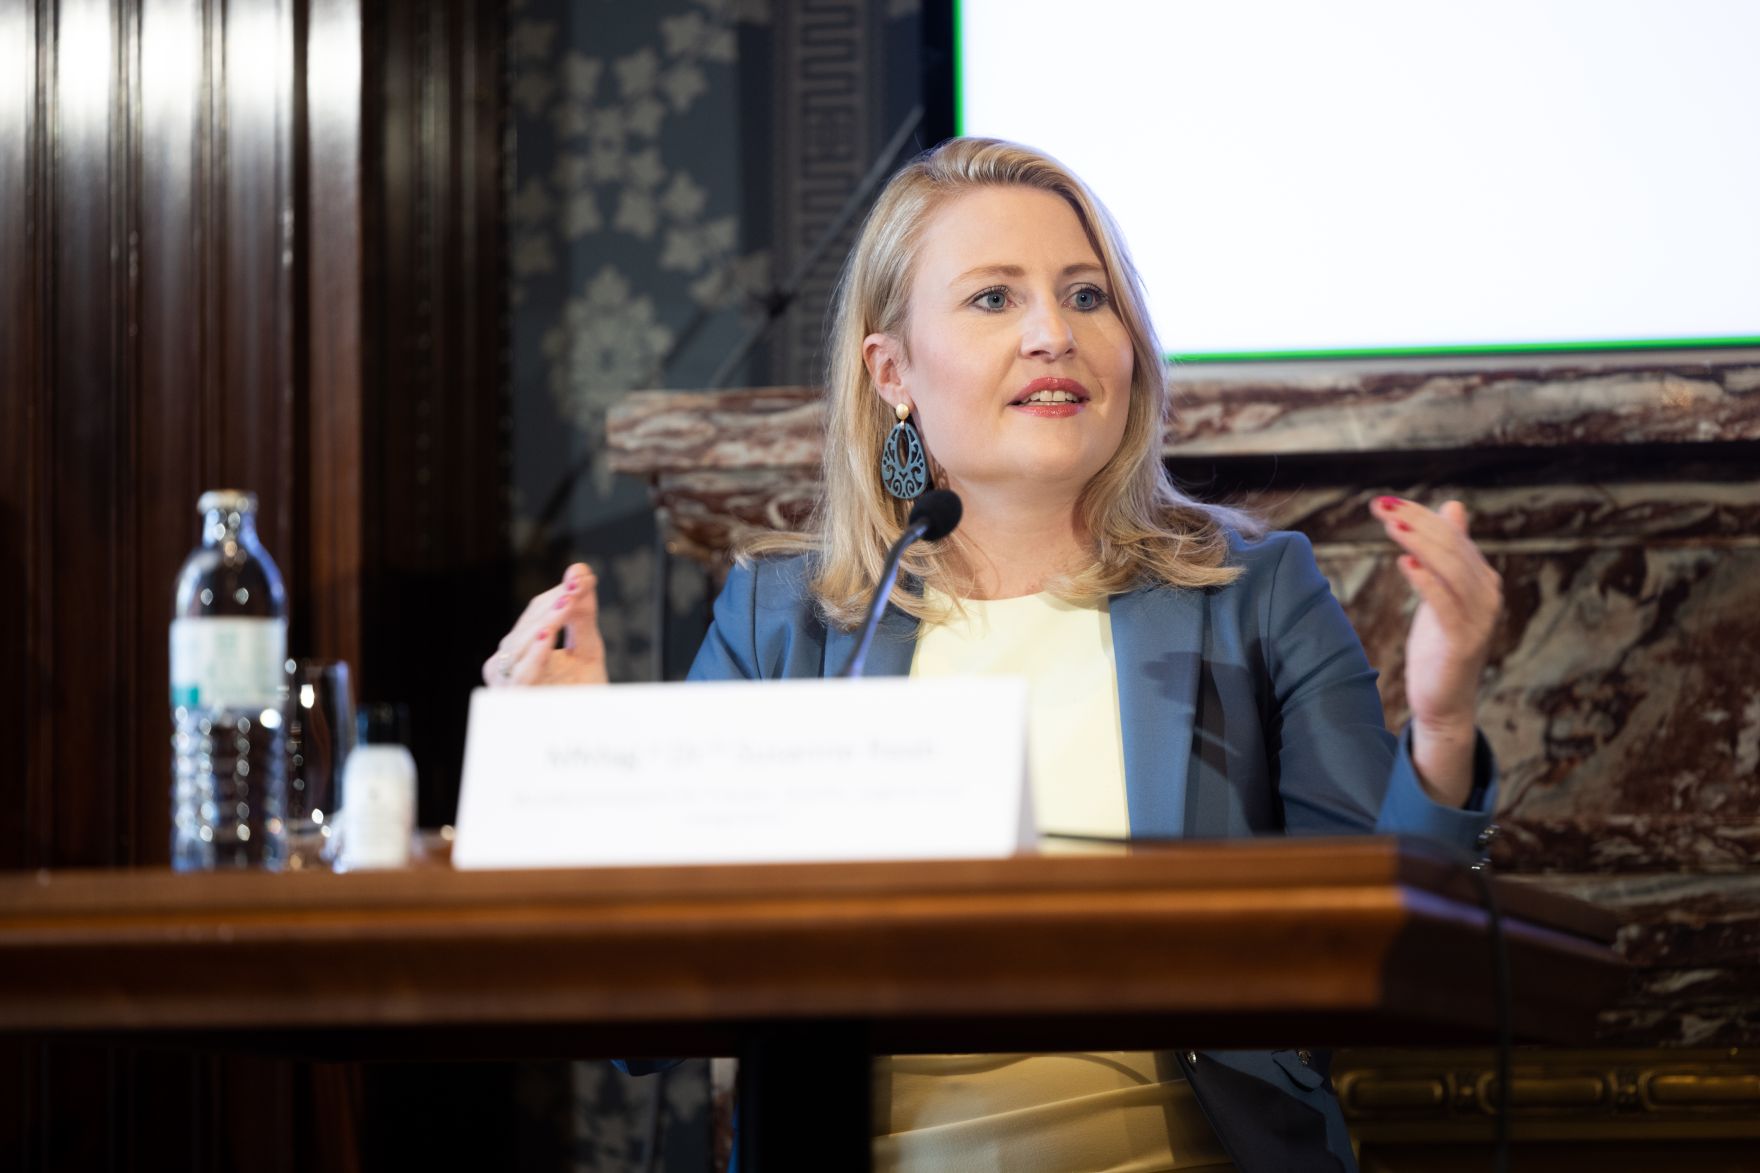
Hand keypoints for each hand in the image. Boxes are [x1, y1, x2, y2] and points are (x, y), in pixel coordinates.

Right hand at [481, 563, 609, 686]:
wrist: (587, 730)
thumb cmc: (583, 690)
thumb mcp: (586, 646)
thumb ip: (583, 611)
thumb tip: (581, 569)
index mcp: (520, 644)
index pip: (536, 611)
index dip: (559, 593)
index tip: (581, 576)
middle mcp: (506, 661)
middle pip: (529, 624)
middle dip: (554, 604)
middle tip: (577, 585)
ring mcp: (505, 680)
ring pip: (522, 644)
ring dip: (547, 621)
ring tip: (567, 602)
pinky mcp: (512, 698)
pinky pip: (522, 673)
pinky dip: (534, 653)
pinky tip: (546, 635)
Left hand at [1370, 497, 1501, 803]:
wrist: (1444, 700)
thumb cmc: (1439, 644)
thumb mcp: (1441, 592)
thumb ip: (1449, 552)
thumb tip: (1454, 506)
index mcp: (1481, 578)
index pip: (1451, 534)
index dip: (1419, 515)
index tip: (1383, 501)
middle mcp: (1487, 594)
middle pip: (1451, 547)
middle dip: (1415, 523)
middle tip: (1379, 507)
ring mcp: (1479, 618)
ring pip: (1451, 570)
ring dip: (1419, 543)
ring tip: (1390, 526)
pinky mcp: (1464, 642)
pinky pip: (1446, 605)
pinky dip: (1427, 581)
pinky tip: (1404, 562)